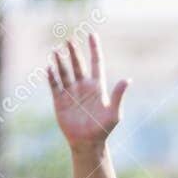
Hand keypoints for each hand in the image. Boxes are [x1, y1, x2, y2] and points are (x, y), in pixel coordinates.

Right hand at [48, 33, 127, 150]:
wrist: (87, 143)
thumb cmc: (103, 129)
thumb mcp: (114, 113)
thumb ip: (118, 95)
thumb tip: (128, 80)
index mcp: (97, 87)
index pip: (96, 63)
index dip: (94, 49)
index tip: (92, 34)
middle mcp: (83, 86)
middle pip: (78, 64)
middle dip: (73, 52)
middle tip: (69, 39)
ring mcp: (71, 92)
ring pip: (64, 72)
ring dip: (60, 61)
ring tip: (56, 50)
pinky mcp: (59, 100)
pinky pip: (54, 84)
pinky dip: (51, 76)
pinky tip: (49, 67)